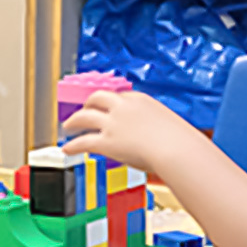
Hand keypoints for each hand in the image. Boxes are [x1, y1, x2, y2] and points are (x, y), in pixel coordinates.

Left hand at [60, 90, 198, 174]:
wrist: (177, 150)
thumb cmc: (180, 142)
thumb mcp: (168, 126)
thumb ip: (157, 127)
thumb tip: (158, 138)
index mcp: (139, 100)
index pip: (119, 96)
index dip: (109, 102)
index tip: (106, 105)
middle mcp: (122, 107)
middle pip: (97, 98)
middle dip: (88, 103)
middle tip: (84, 109)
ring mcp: (113, 123)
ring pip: (84, 116)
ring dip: (73, 121)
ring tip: (67, 125)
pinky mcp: (106, 141)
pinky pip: (83, 141)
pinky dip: (72, 145)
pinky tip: (67, 148)